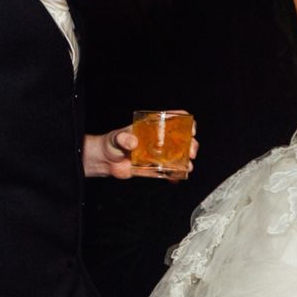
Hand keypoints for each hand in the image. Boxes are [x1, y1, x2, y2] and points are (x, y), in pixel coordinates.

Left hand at [84, 126, 199, 179]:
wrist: (105, 161)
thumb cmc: (111, 143)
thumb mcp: (116, 137)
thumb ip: (124, 138)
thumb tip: (133, 142)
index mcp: (152, 127)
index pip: (173, 119)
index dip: (185, 122)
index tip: (191, 129)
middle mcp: (158, 140)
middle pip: (181, 139)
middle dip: (190, 144)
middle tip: (192, 151)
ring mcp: (157, 154)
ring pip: (178, 156)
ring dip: (186, 161)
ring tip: (188, 166)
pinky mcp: (154, 168)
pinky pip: (167, 172)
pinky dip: (175, 175)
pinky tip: (179, 176)